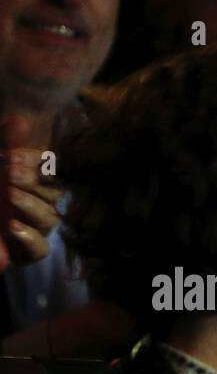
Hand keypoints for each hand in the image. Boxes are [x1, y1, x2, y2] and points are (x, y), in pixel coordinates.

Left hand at [0, 115, 62, 271]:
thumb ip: (3, 141)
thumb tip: (21, 119)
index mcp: (27, 179)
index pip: (50, 169)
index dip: (38, 162)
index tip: (12, 155)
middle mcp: (33, 202)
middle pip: (54, 193)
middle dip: (33, 181)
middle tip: (8, 172)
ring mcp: (29, 228)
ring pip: (49, 219)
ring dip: (31, 205)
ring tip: (9, 195)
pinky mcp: (22, 253)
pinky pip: (40, 248)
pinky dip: (29, 238)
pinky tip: (12, 227)